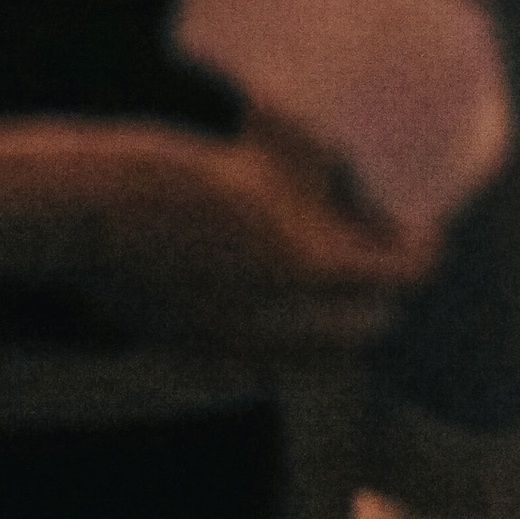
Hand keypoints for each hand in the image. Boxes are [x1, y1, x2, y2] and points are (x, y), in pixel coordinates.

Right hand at [77, 122, 431, 359]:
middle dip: (384, 290)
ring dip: (340, 323)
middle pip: (371, 325)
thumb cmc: (196, 165)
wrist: (99, 209)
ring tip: (333, 278)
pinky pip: (270, 368)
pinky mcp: (202, 361)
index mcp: (311, 264)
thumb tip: (374, 160)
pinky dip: (288, 344)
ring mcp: (240, 351)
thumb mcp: (282, 151)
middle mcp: (281, 322)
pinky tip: (276, 302)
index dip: (417, 252)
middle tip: (381, 253)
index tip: (420, 231)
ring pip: (324, 356)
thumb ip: (335, 164)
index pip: (400, 279)